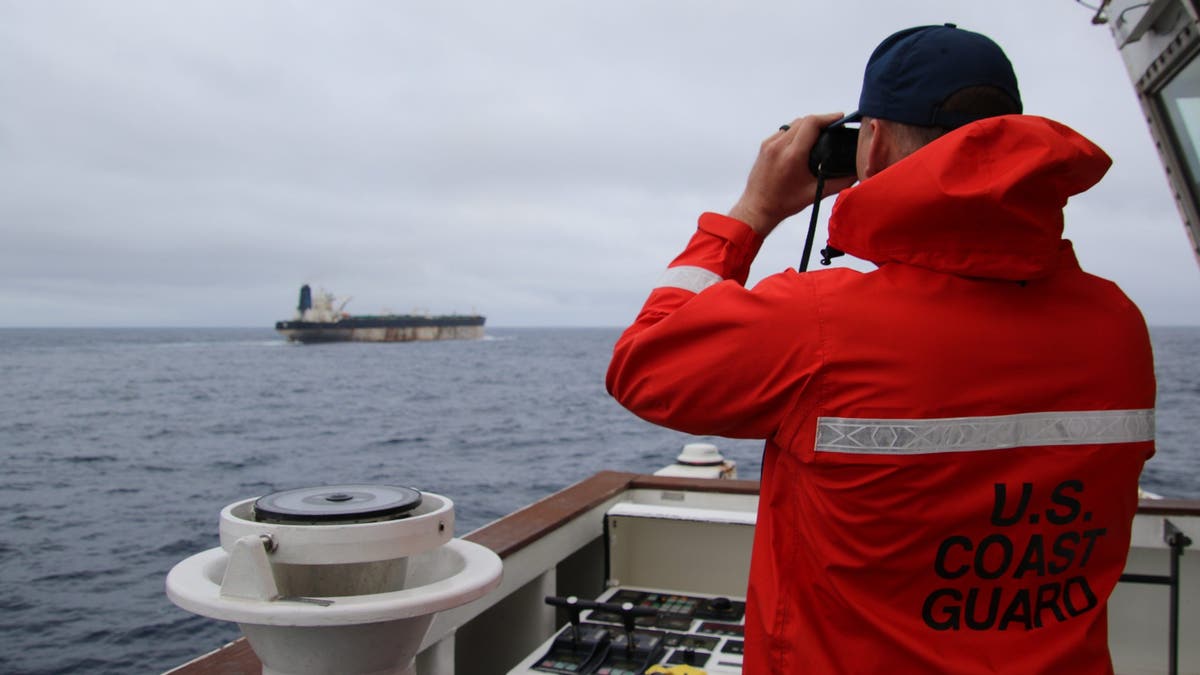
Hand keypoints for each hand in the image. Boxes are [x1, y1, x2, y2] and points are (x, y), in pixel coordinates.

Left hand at [727, 112, 856, 235]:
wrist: (757, 208)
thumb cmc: (783, 203)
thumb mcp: (814, 194)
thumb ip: (839, 183)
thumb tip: (856, 174)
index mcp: (792, 156)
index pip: (812, 124)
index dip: (828, 118)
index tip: (840, 118)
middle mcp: (779, 146)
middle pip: (804, 120)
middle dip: (821, 120)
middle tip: (834, 127)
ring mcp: (769, 144)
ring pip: (793, 124)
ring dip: (808, 125)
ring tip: (820, 133)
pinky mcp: (764, 146)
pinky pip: (783, 131)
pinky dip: (795, 132)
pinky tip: (803, 141)